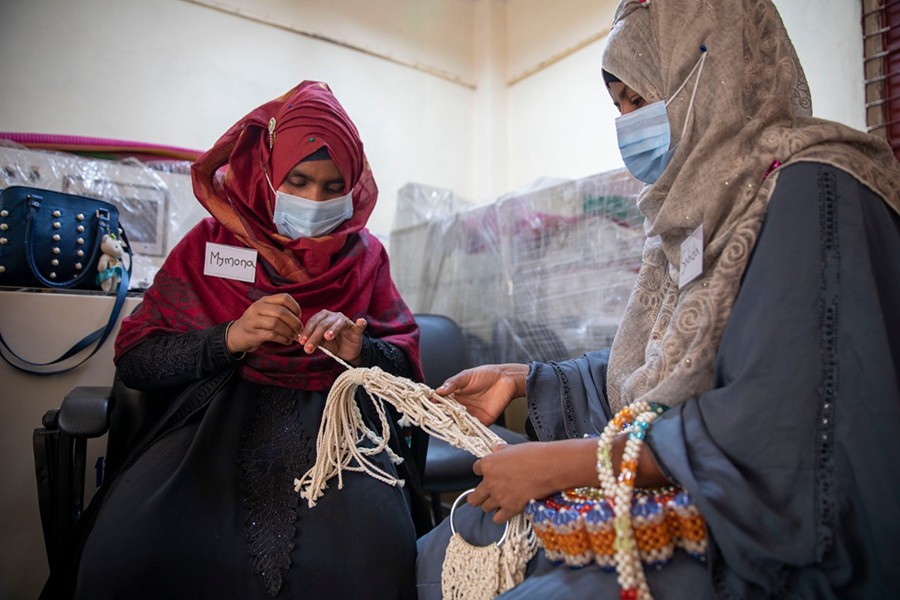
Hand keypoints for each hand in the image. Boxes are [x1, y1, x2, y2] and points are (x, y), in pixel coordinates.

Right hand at [226, 293, 302, 353]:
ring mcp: (253, 320)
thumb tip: (299, 319)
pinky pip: (272, 335)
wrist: (236, 335)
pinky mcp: (252, 333)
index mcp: (264, 300)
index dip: (295, 307)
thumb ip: (280, 311)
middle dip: (294, 322)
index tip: (299, 317)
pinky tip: (287, 341)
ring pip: (276, 323)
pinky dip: (283, 339)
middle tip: (299, 330)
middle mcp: (257, 308)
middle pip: (281, 312)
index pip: (284, 298)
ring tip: (294, 337)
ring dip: (289, 332)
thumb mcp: (266, 312)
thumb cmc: (256, 324)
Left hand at [298, 309, 367, 364]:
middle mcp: (334, 316)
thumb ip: (311, 339)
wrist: (346, 351)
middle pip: (323, 324)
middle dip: (315, 336)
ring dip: (333, 329)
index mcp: (323, 317)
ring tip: (327, 337)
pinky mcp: (356, 330)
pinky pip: (359, 325)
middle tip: (308, 348)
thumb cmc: (331, 344)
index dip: (306, 332)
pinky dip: (360, 323)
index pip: (313, 322)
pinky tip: (360, 322)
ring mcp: (346, 322)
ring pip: (338, 324)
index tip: (301, 342)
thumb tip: (298, 339)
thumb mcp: (320, 342)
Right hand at [435, 363, 528, 425]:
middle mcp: (461, 407)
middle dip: (441, 420)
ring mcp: (470, 415)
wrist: (506, 379)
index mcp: (454, 395)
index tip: (426, 410)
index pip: (440, 403)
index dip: (433, 407)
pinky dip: (467, 434)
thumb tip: (438, 390)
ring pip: (458, 425)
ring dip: (453, 428)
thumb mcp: (466, 376)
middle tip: (436, 422)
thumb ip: (453, 383)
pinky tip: (462, 435)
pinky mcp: (482, 421)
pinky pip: (473, 430)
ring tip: (447, 430)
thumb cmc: (486, 374)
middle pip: (447, 416)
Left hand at [468, 438, 601, 523]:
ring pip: (485, 508)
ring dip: (490, 506)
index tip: (486, 473)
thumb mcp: (514, 448)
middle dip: (476, 497)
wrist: (550, 467)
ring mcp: (499, 497)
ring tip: (496, 504)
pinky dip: (500, 517)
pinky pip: (497, 519)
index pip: (476, 469)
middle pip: (474, 496)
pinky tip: (505, 513)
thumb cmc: (535, 455)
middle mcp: (490, 482)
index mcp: (489, 464)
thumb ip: (501, 450)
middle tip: (480, 497)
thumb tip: (495, 448)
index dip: (481, 471)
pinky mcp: (510, 508)